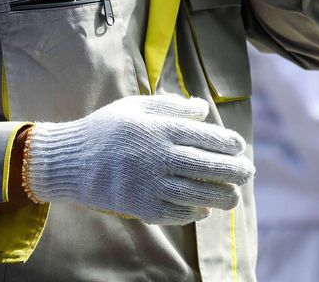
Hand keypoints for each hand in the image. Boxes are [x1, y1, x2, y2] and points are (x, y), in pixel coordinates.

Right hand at [25, 94, 253, 224]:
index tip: (240, 147)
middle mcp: (158, 156)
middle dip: (233, 171)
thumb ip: (173, 105)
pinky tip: (204, 209)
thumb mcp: (138, 106)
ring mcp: (150, 183)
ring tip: (234, 197)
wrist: (70, 161)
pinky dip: (193, 212)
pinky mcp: (140, 206)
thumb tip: (204, 109)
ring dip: (221, 197)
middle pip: (207, 166)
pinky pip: (175, 212)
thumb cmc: (108, 128)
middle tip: (248, 173)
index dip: (227, 143)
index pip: (205, 137)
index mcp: (160, 129)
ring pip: (196, 193)